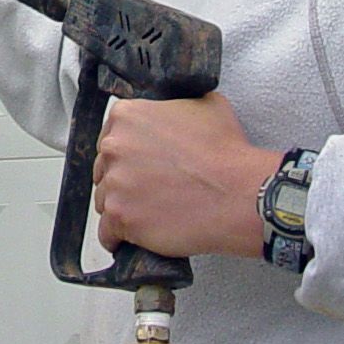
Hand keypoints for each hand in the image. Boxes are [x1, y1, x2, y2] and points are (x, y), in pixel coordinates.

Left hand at [92, 92, 281, 259]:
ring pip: (105, 201)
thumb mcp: (203, 105)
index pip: (111, 138)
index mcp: (127, 116)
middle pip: (104, 169)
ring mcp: (114, 184)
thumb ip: (172, 106)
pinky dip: (119, 238)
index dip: (128, 155)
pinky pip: (107, 234)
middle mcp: (114, 146)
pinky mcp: (121, 218)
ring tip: (151, 214)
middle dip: (124, 180)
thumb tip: (170, 111)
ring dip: (123, 208)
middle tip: (151, 191)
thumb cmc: (226, 152)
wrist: (239, 194)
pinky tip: (135, 237)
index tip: (142, 165)